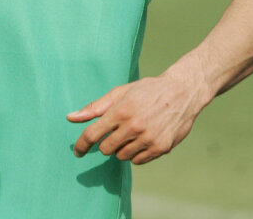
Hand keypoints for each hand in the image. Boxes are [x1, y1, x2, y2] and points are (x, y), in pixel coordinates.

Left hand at [67, 69, 210, 164]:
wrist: (182, 92)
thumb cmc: (147, 91)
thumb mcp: (119, 93)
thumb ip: (94, 108)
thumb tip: (70, 118)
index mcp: (120, 111)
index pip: (93, 134)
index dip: (81, 145)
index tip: (77, 152)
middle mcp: (134, 126)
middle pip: (106, 149)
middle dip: (106, 143)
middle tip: (116, 131)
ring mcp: (149, 138)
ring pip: (122, 156)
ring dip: (121, 148)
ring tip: (132, 133)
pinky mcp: (162, 148)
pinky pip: (138, 161)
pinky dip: (136, 154)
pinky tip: (142, 139)